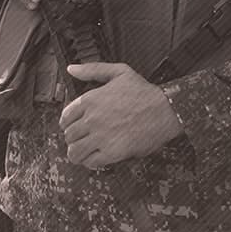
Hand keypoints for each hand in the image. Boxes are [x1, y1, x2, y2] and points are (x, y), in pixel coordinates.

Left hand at [59, 62, 182, 169]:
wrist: (165, 110)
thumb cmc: (144, 92)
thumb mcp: (118, 72)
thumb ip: (92, 70)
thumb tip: (72, 69)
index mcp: (90, 99)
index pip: (65, 117)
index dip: (67, 123)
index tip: (72, 126)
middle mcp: (92, 118)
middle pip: (69, 135)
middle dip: (73, 138)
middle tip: (80, 140)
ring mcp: (100, 136)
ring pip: (75, 150)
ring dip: (77, 152)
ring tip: (82, 152)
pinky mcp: (112, 152)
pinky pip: (90, 162)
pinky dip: (89, 162)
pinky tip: (94, 158)